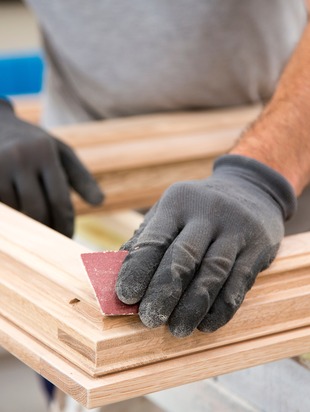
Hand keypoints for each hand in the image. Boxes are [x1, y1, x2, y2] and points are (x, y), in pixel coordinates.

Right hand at [0, 99, 102, 236]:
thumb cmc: (36, 145)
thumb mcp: (61, 154)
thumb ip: (81, 178)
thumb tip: (100, 202)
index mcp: (44, 152)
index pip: (59, 200)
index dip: (65, 225)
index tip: (68, 239)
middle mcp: (20, 157)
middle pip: (37, 211)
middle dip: (47, 230)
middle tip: (54, 242)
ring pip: (17, 212)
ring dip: (29, 224)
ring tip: (37, 225)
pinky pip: (3, 209)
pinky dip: (13, 216)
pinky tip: (21, 216)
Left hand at [116, 155, 295, 336]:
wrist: (249, 188)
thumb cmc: (198, 208)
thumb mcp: (171, 210)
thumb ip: (147, 237)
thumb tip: (118, 274)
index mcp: (178, 202)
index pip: (155, 238)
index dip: (138, 269)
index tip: (125, 297)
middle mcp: (208, 212)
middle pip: (184, 257)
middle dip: (164, 292)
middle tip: (149, 320)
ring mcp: (237, 227)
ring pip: (213, 272)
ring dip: (193, 306)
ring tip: (177, 329)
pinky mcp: (259, 245)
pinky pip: (239, 283)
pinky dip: (221, 308)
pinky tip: (206, 324)